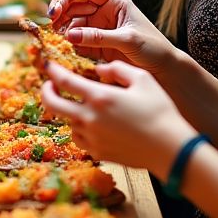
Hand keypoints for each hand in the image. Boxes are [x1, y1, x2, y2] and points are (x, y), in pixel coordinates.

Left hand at [41, 61, 193, 175]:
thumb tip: (99, 69)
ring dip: (67, 111)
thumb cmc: (160, 111)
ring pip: (66, 122)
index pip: (64, 81)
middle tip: (50, 85)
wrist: (170, 149)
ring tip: (77, 104)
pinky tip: (90, 123)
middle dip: (46, 91)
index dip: (52, 70)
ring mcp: (92, 137)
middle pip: (52, 103)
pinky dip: (79, 129)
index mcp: (99, 97)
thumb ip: (117, 69)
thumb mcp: (143, 79)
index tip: (47, 65)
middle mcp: (90, 118)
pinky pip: (78, 138)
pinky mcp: (97, 152)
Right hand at [47, 0, 178, 75]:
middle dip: (61, 11)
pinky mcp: (96, 45)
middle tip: (52, 23)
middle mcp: (103, 12)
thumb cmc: (153, 48)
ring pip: (72, 23)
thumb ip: (99, 36)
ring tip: (56, 37)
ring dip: (62, 28)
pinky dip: (67, 43)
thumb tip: (70, 34)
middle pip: (74, 5)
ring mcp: (98, 29)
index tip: (56, 6)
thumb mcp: (127, 39)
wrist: (164, 70)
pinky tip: (62, 47)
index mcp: (114, 2)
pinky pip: (77, 41)